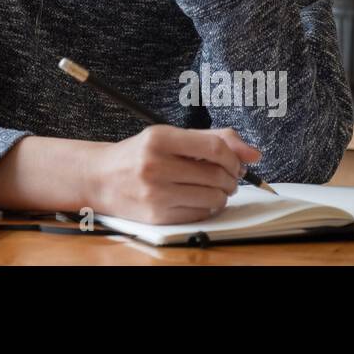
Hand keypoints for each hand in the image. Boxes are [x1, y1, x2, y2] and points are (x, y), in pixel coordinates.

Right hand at [87, 125, 261, 225]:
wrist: (100, 178)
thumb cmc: (139, 155)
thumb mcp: (169, 137)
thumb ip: (212, 139)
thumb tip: (253, 153)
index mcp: (158, 138)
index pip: (214, 147)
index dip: (233, 157)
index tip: (234, 162)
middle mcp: (155, 165)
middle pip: (217, 175)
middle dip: (231, 178)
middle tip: (226, 177)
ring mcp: (155, 193)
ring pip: (213, 198)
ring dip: (221, 195)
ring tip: (212, 188)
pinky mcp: (157, 216)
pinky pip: (200, 215)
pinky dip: (207, 208)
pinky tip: (197, 199)